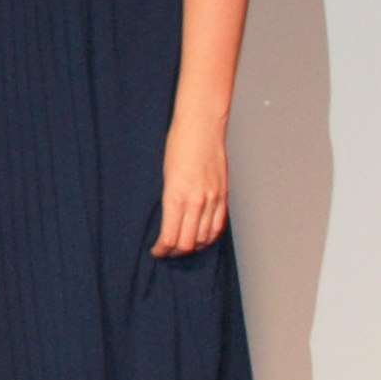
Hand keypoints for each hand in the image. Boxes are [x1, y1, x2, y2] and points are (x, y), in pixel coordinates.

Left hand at [156, 122, 229, 255]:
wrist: (202, 127)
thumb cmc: (178, 145)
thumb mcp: (165, 175)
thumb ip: (170, 200)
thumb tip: (169, 221)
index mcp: (175, 197)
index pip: (170, 237)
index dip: (162, 250)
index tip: (156, 251)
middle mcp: (196, 202)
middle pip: (187, 243)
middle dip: (175, 252)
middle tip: (167, 252)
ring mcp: (213, 199)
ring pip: (205, 237)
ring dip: (193, 247)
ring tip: (183, 248)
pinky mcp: (224, 195)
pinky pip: (218, 225)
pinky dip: (209, 236)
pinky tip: (202, 238)